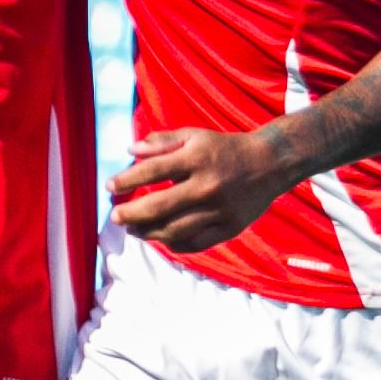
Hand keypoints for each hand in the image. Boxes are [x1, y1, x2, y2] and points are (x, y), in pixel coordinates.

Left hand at [110, 125, 299, 253]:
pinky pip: (195, 243)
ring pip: (175, 230)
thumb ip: (162, 142)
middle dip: (131, 214)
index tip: (110, 187)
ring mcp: (219, 210)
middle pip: (159, 206)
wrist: (270, 163)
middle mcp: (207, 185)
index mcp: (197, 158)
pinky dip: (174, 244)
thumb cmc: (225, 149)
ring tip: (133, 230)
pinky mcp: (229, 228)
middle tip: (115, 217)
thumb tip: (130, 150)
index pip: (152, 171)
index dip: (127, 180)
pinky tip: (160, 237)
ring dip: (148, 232)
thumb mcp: (195, 136)